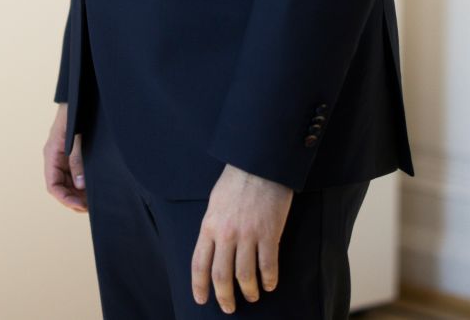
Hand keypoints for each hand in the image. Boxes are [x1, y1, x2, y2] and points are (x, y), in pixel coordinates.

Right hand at [42, 102, 86, 212]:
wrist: (78, 96)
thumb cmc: (75, 114)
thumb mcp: (76, 139)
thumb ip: (77, 161)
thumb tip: (80, 186)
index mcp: (51, 154)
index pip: (53, 185)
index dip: (65, 199)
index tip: (80, 206)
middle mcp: (55, 157)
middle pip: (60, 186)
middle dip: (73, 199)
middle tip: (91, 206)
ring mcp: (63, 156)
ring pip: (68, 182)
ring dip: (78, 193)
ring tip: (94, 199)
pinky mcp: (72, 153)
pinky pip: (74, 173)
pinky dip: (82, 183)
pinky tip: (93, 187)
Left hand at [191, 164, 293, 312]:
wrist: (259, 165)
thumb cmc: (236, 181)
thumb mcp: (215, 203)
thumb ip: (213, 227)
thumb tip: (213, 249)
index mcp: (209, 226)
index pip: (199, 264)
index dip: (199, 286)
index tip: (201, 300)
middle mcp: (226, 234)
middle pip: (221, 275)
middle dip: (224, 296)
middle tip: (228, 307)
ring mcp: (248, 235)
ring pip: (245, 275)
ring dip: (249, 291)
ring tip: (252, 296)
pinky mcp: (269, 234)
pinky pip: (268, 266)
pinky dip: (269, 280)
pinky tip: (270, 285)